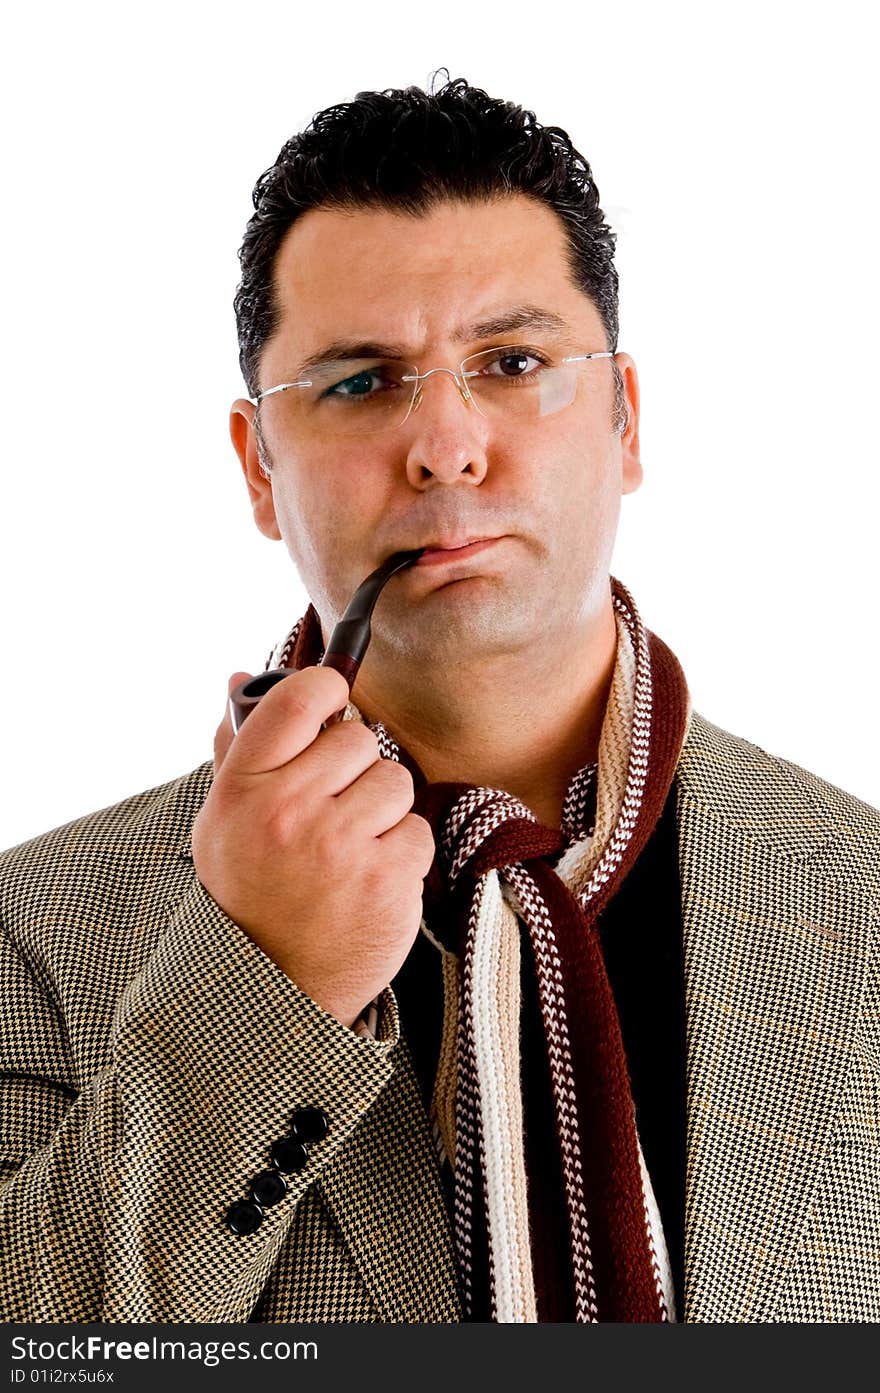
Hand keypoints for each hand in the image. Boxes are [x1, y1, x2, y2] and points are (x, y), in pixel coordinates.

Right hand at [191, 667, 434, 1027]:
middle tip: (335, 806)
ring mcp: (340, 847)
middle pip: (360, 739)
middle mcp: (289, 811)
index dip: (326, 690)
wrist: (272, 985)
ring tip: (351, 847)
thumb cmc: (251, 892)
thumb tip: (240, 678)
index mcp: (243, 788)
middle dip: (356, 768)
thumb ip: (236, 749)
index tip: (333, 703)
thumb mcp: (222, 822)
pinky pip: (417, 831)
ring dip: (383, 811)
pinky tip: (369, 878)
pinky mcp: (387, 880)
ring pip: (395, 781)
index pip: (298, 699)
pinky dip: (402, 854)